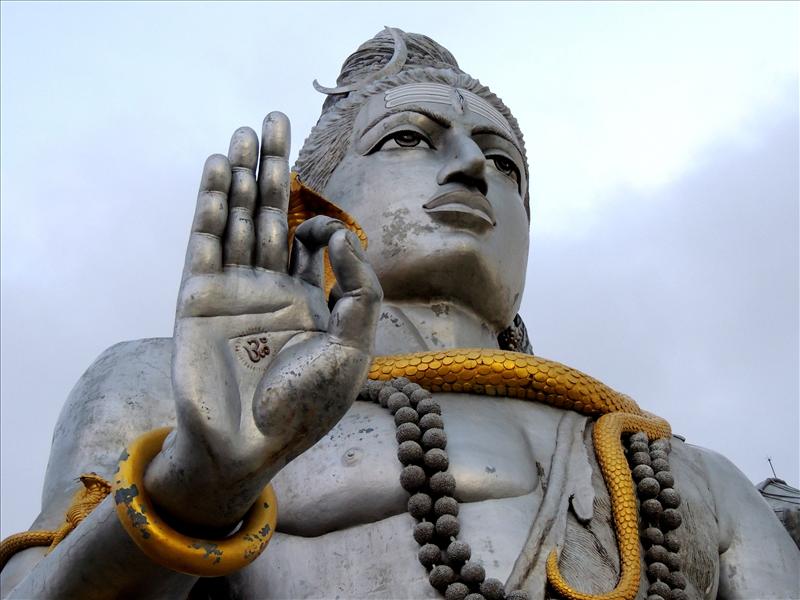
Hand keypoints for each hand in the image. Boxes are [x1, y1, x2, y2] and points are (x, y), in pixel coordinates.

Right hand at [144, 113, 381, 530]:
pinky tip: (215, 170)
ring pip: (237, 218)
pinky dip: (210, 205)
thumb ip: (360, 291)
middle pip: (270, 213)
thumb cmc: (307, 407)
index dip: (320, 222)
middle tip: (275, 118)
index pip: (309, 239)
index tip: (322, 232)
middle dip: (273, 168)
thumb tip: (342, 237)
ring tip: (244, 131)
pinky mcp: (198, 298)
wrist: (250, 446)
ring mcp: (232, 289)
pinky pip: (205, 242)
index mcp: (308, 299)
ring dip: (239, 175)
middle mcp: (268, 287)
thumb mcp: (353, 349)